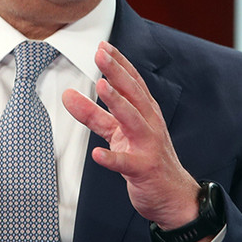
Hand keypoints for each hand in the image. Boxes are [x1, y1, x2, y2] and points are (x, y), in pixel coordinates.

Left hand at [62, 42, 201, 239]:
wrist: (174, 195)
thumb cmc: (146, 158)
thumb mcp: (117, 132)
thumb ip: (93, 114)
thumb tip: (68, 95)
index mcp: (145, 112)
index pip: (133, 82)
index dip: (118, 63)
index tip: (103, 46)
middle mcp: (150, 124)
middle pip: (134, 94)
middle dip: (117, 72)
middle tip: (100, 54)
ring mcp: (148, 146)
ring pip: (133, 121)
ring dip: (118, 103)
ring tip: (101, 86)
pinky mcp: (143, 170)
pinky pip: (126, 163)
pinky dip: (112, 158)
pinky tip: (98, 154)